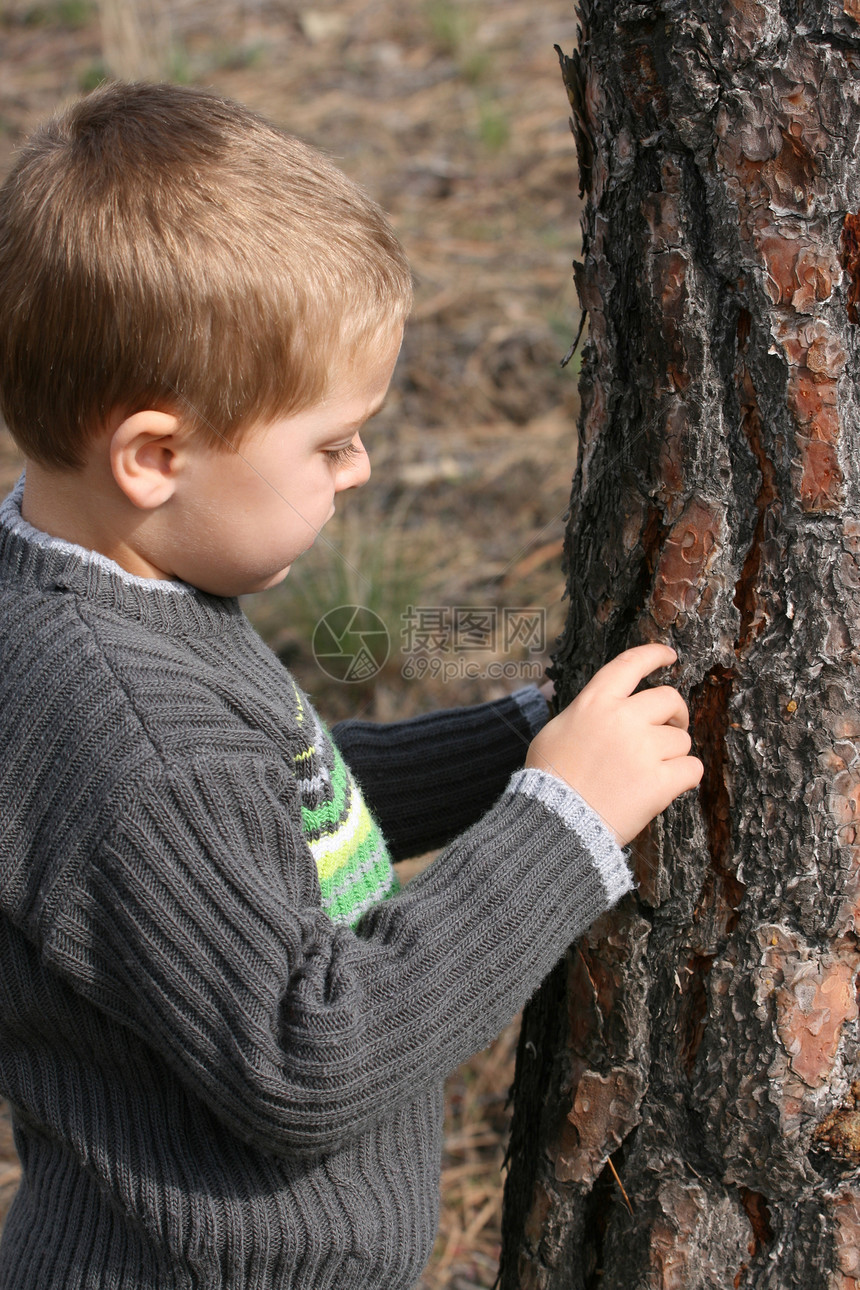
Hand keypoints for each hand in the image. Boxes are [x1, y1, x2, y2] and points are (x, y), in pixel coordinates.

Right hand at [525, 644, 702, 845]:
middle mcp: (622, 719)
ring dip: (673, 754)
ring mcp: (643, 750)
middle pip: (669, 699)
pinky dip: (685, 777)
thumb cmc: (549, 780)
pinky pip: (692, 768)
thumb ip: (583, 713)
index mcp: (595, 703)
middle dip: (676, 712)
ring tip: (651, 771)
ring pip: (682, 739)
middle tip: (673, 726)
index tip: (669, 655)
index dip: (654, 655)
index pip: (630, 664)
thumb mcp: (554, 732)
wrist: (555, 824)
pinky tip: (668, 786)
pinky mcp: (659, 782)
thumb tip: (600, 706)